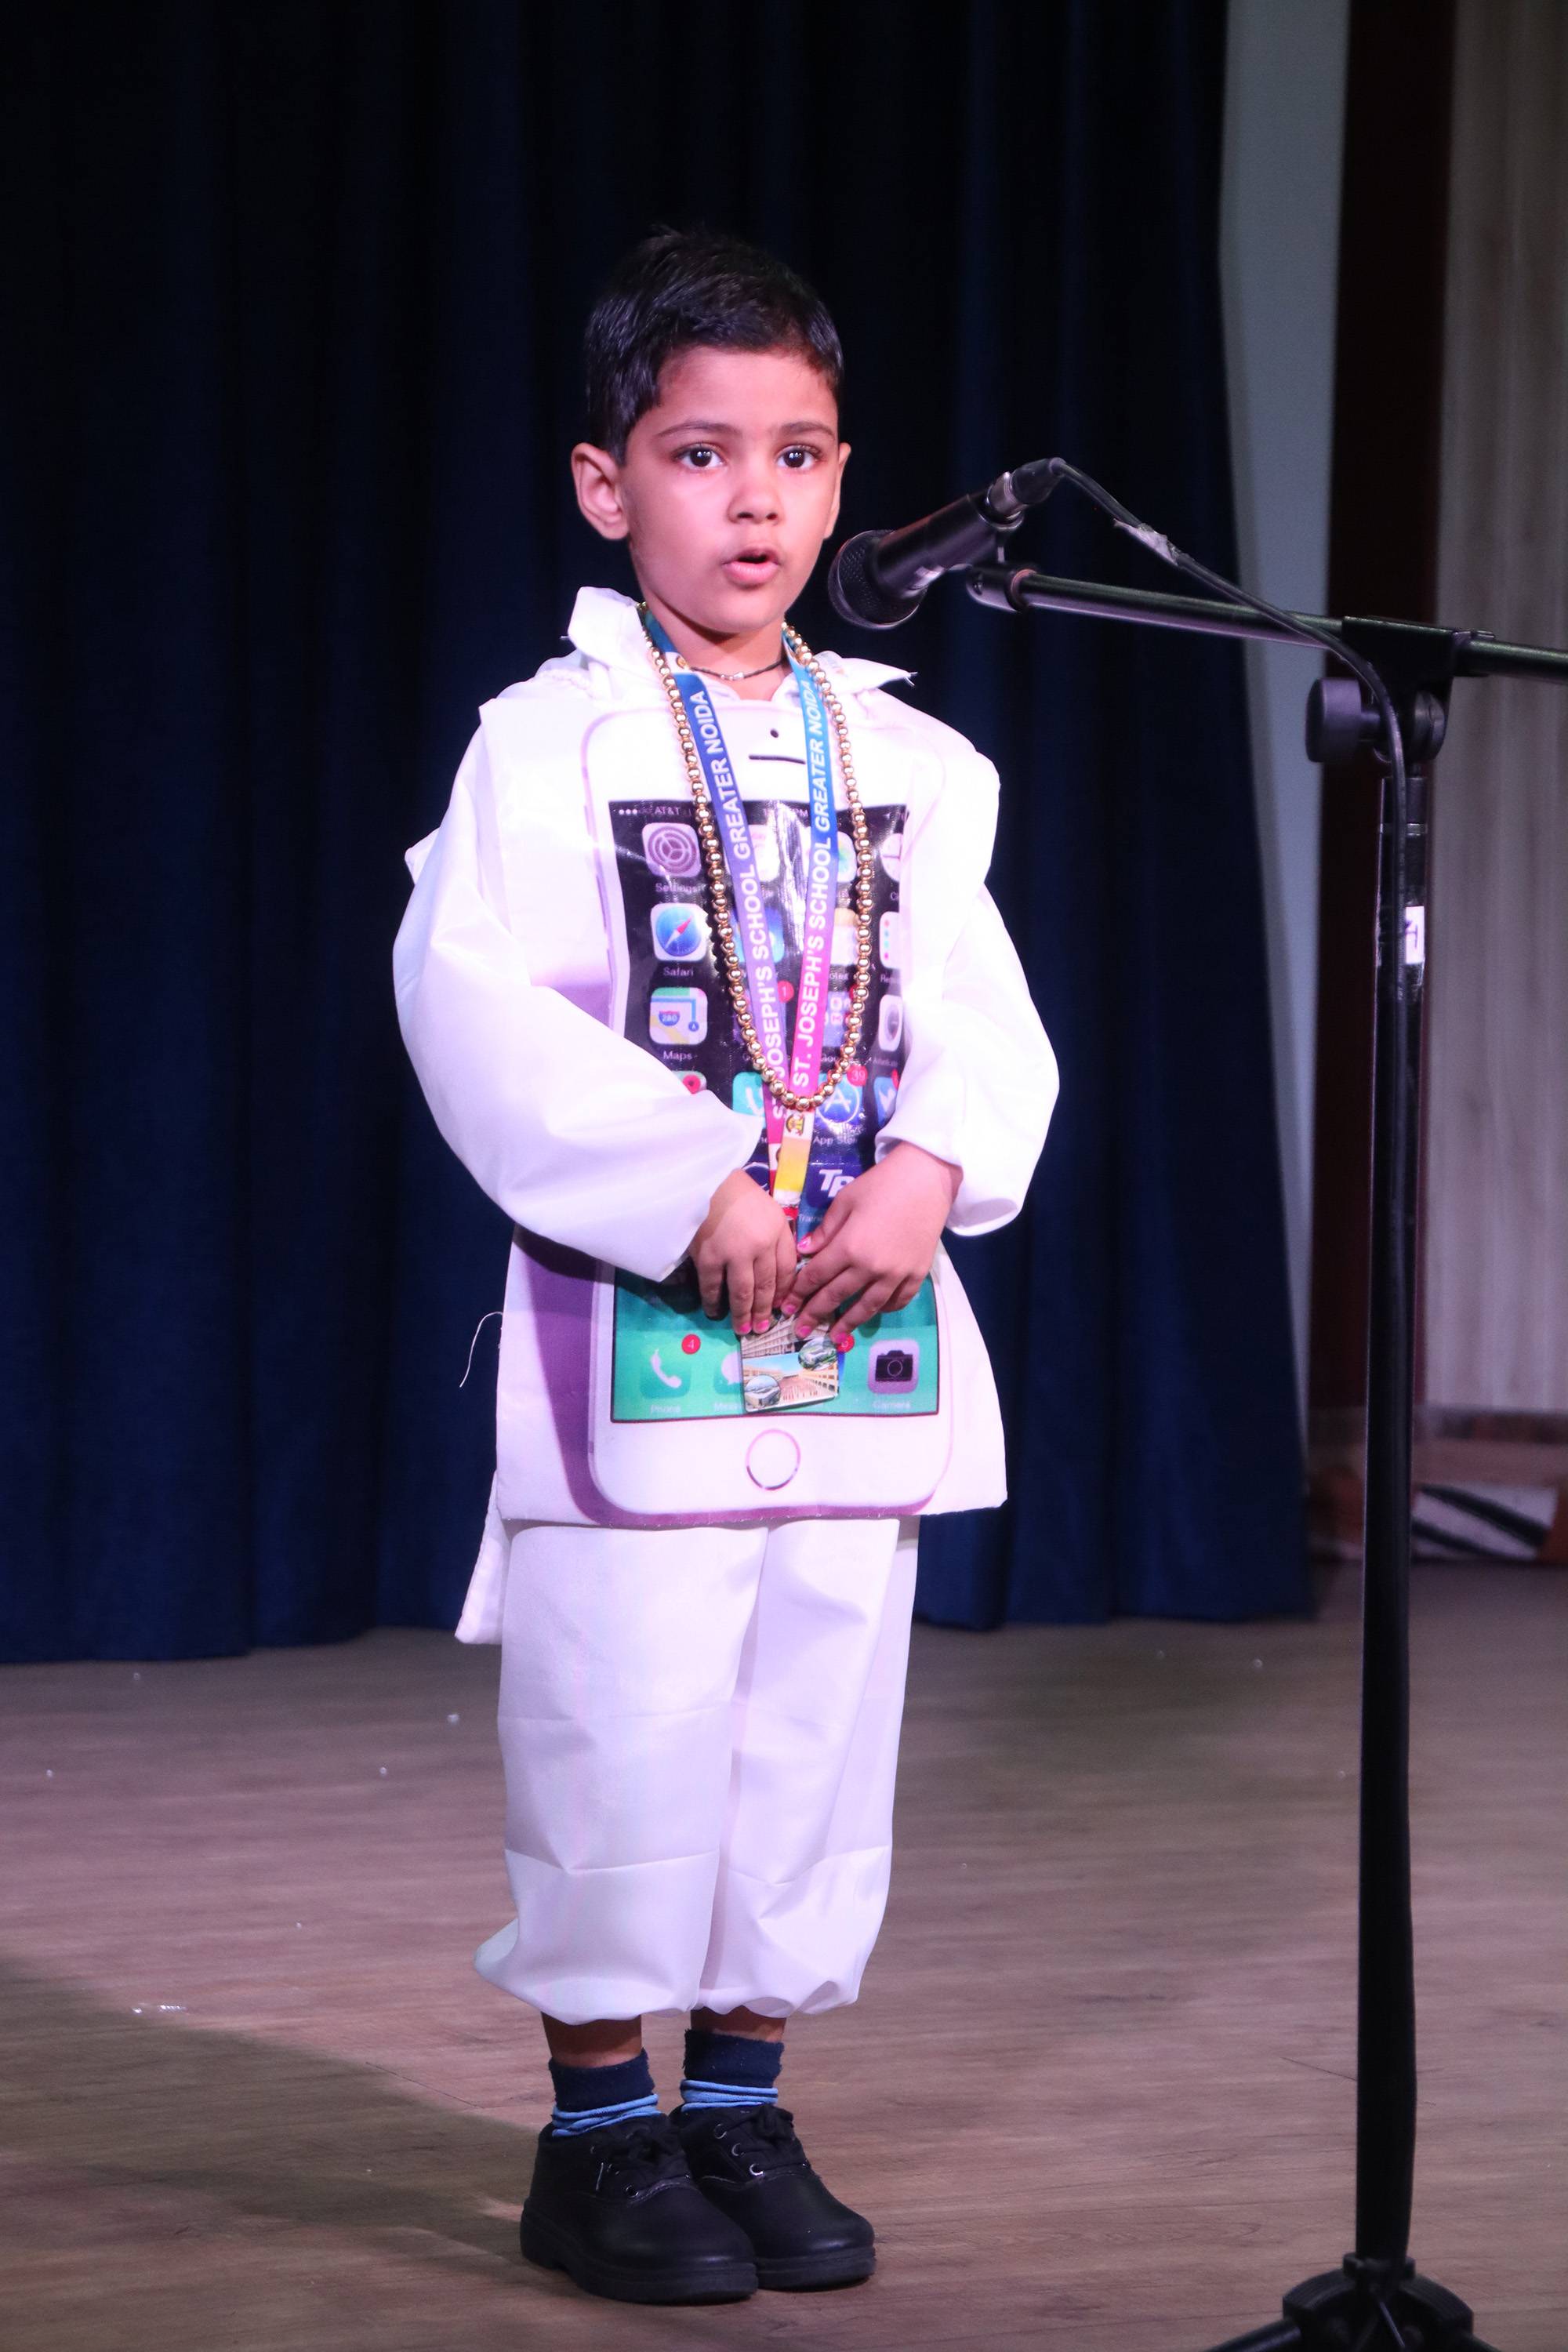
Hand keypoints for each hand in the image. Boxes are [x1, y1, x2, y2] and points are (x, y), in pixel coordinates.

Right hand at [689, 1168, 796, 1334]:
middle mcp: (761, 1245)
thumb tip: (779, 1270)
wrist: (703, 1178)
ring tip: (744, 1330)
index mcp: (778, 1230)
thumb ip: (777, 1236)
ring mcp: (734, 1253)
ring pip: (743, 1292)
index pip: (787, 1269)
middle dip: (765, 1311)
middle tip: (763, 1329)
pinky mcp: (708, 1257)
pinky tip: (715, 1312)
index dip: (785, 1292)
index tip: (782, 1307)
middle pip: (767, 1286)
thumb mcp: (769, 1209)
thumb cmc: (737, 1191)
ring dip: (744, 1314)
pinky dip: (714, 1302)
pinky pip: (712, 1287)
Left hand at [779, 1142, 960, 1343]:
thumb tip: (805, 1252)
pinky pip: (897, 1301)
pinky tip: (872, 1312)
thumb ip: (824, 1230)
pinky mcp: (916, 1275)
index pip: (816, 1276)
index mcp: (849, 1247)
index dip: (799, 1293)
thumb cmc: (881, 1185)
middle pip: (837, 1296)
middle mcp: (870, 1267)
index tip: (787, 1307)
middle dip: (815, 1314)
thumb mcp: (845, 1201)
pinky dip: (883, 1310)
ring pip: (867, 1307)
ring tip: (835, 1337)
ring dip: (848, 1323)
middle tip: (802, 1331)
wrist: (926, 1180)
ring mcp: (896, 1275)